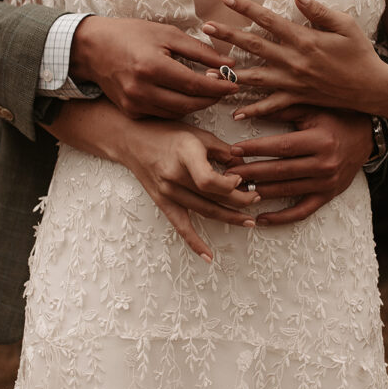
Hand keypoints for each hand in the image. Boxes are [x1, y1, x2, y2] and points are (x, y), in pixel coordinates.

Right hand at [43, 99, 260, 262]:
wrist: (130, 140)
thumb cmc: (166, 132)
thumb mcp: (196, 133)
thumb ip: (221, 149)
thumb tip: (243, 165)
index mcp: (185, 154)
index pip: (210, 180)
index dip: (230, 184)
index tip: (241, 179)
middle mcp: (175, 175)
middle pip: (212, 197)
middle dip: (239, 201)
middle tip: (257, 198)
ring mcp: (167, 191)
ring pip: (204, 211)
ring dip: (229, 217)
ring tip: (249, 220)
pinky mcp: (163, 202)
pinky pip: (181, 226)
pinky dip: (195, 243)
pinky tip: (209, 256)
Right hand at [71, 15, 237, 118]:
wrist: (92, 49)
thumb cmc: (131, 35)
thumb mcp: (167, 34)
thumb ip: (199, 50)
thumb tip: (228, 64)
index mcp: (152, 66)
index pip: (195, 84)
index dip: (218, 86)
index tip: (234, 84)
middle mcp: (142, 90)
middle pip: (189, 103)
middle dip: (211, 97)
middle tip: (223, 88)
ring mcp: (135, 104)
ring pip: (178, 112)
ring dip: (196, 104)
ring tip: (207, 90)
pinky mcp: (131, 112)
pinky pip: (164, 114)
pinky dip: (178, 107)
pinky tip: (185, 95)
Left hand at [201, 0, 387, 125]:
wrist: (372, 88)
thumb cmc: (360, 53)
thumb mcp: (345, 25)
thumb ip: (319, 11)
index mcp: (304, 39)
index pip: (268, 20)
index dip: (246, 8)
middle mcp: (295, 61)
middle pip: (254, 46)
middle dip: (228, 36)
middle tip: (206, 27)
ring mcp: (294, 82)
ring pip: (256, 77)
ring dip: (231, 75)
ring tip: (207, 73)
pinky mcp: (298, 98)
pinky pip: (272, 106)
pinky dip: (254, 110)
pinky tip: (236, 112)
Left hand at [226, 106, 372, 225]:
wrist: (367, 136)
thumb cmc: (336, 117)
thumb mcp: (312, 108)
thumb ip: (280, 110)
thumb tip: (243, 112)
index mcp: (320, 141)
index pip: (281, 147)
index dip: (256, 150)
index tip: (233, 150)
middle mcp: (325, 164)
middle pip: (280, 172)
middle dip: (250, 173)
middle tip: (227, 174)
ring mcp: (327, 184)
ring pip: (287, 191)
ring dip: (260, 192)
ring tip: (236, 191)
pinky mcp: (328, 196)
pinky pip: (302, 211)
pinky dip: (281, 218)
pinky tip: (261, 218)